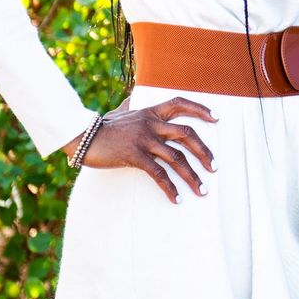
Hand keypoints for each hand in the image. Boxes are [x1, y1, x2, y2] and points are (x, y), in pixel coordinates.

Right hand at [62, 96, 216, 203]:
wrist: (82, 136)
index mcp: (150, 112)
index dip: (200, 109)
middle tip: (214, 167)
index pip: (180, 103)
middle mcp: (150, 123)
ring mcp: (143, 138)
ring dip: (192, 175)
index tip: (216, 118)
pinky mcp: (134, 154)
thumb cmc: (103, 128)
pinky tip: (177, 198)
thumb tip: (134, 99)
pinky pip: (158, 173)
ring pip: (176, 157)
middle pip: (186, 134)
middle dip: (204, 151)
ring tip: (202, 190)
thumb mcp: (121, 113)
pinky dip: (170, 187)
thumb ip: (132, 107)